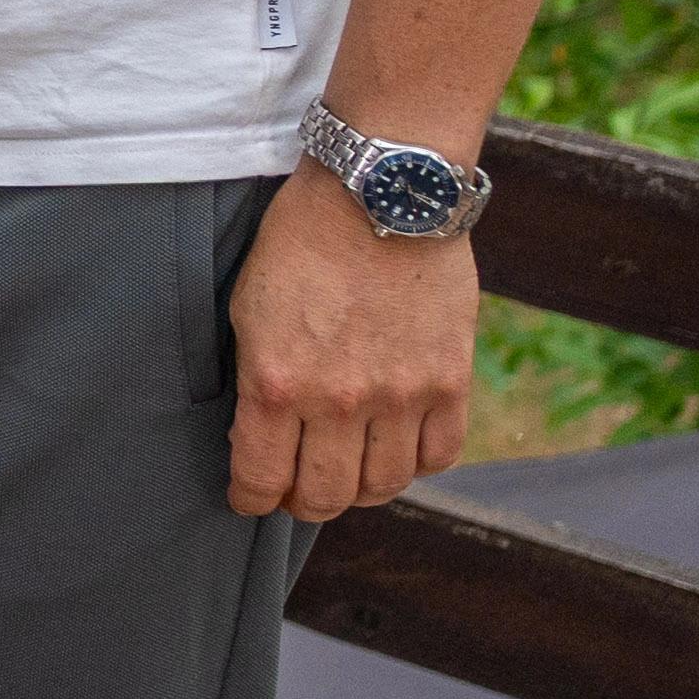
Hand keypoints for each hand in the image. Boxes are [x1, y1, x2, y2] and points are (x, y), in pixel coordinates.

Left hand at [225, 178, 479, 518]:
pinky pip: (438, 456)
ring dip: (360, 489)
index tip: (251, 498)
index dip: (252, 499)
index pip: (261, 479)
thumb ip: (258, 378)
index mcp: (276, 382)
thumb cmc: (300, 243)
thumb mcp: (249, 309)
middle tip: (298, 492)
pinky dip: (415, 462)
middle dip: (304, 503)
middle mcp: (339, 400)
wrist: (378, 194)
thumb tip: (259, 433)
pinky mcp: (450, 382)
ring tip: (348, 472)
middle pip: (325, 497)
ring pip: (383, 485)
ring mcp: (401, 396)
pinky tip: (397, 446)